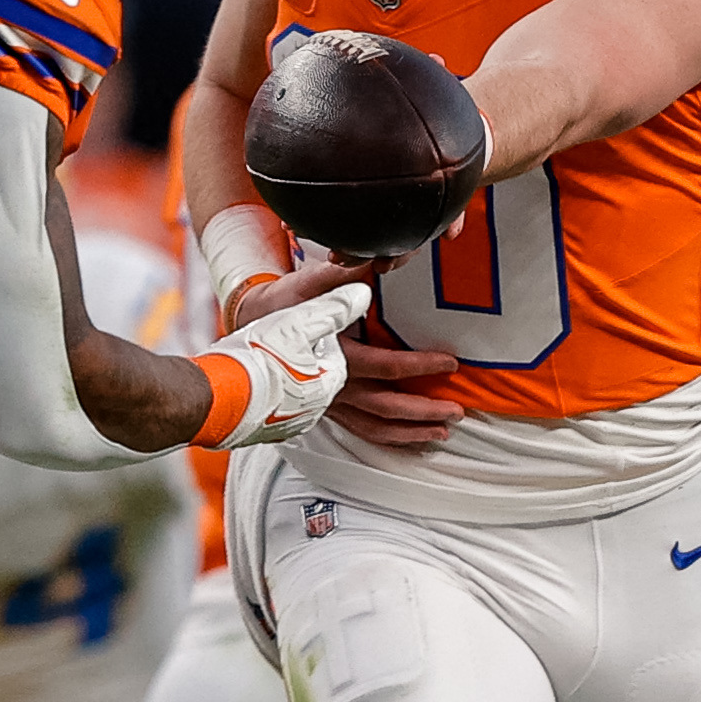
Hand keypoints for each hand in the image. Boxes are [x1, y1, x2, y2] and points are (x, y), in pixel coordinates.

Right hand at [221, 256, 462, 448]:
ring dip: (410, 432)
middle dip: (424, 412)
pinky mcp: (323, 411)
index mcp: (334, 358)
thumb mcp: (307, 286)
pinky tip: (407, 440)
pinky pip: (360, 431)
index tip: (450, 363)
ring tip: (440, 433)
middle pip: (386, 408)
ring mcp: (327, 404)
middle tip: (456, 411)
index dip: (420, 366)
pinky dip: (387, 439)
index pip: (386, 366)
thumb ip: (341, 277)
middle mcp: (332, 388)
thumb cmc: (279, 306)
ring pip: (374, 427)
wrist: (244, 330)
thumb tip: (375, 261)